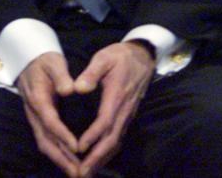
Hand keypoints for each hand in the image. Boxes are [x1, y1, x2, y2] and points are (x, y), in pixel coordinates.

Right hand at [17, 52, 80, 176]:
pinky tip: (69, 160)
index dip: (63, 136)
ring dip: (59, 159)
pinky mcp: (38, 121)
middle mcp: (34, 113)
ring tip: (75, 172)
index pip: (51, 122)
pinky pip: (46, 140)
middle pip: (45, 140)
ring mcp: (35, 119)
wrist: (28, 60)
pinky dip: (57, 153)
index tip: (77, 148)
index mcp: (38, 100)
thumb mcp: (54, 63)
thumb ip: (61, 76)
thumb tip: (69, 89)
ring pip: (44, 144)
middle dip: (61, 158)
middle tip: (77, 171)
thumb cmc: (44, 61)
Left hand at [73, 41, 154, 176]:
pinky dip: (109, 152)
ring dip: (102, 159)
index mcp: (116, 95)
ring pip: (117, 141)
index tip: (78, 149)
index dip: (92, 136)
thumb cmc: (121, 56)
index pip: (105, 120)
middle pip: (112, 138)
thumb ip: (91, 72)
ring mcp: (128, 114)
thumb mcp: (104, 57)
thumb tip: (78, 88)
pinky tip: (99, 160)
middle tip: (81, 173)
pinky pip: (119, 137)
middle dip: (97, 157)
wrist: (144, 56)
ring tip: (87, 172)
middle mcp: (124, 109)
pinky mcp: (128, 115)